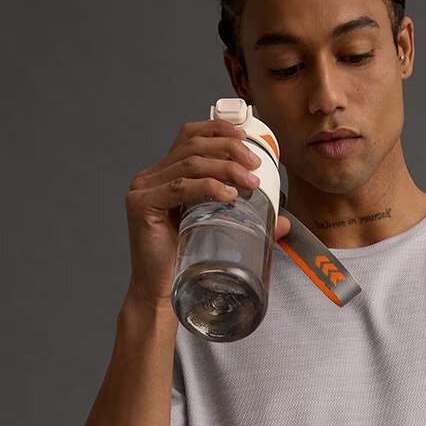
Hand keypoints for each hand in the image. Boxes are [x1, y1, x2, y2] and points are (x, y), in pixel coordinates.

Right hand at [123, 117, 290, 308]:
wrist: (159, 296)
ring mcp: (143, 189)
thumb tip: (283, 222)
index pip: (189, 137)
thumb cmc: (183, 265)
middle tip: (255, 164)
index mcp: (164, 175)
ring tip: (250, 181)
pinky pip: (179, 187)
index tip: (245, 137)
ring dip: (225, 167)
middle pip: (192, 144)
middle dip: (228, 147)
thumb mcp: (216, 232)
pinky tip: (228, 195)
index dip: (217, 129)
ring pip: (189, 163)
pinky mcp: (141, 206)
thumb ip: (245, 221)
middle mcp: (150, 177)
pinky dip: (207, 187)